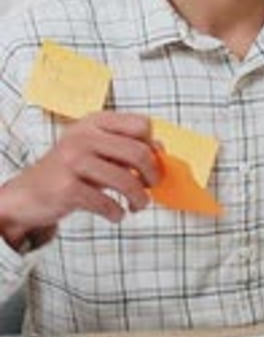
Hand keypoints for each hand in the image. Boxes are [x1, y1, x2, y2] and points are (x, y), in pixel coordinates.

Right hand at [0, 111, 160, 247]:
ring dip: (140, 199)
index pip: (140, 124)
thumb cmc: (69, 171)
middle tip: (151, 187)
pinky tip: (116, 214)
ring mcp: (73, 161)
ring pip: (126, 180)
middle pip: (138, 152)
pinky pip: (107, 203)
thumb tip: (161, 150)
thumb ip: (124, 146)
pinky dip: (117, 213)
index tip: (152, 163)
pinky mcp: (67, 188)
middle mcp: (83, 136)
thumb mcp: (95, 149)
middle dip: (153, 175)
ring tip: (138, 205)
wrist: (28, 194)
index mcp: (94, 121)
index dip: (153, 146)